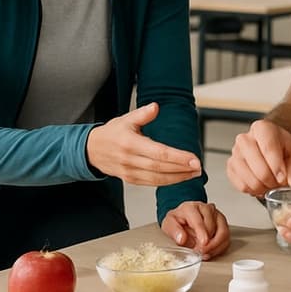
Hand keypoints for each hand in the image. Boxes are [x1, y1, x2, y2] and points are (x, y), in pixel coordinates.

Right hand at [86, 103, 201, 185]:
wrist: (91, 150)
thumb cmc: (112, 133)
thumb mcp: (125, 119)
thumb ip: (142, 114)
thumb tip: (156, 107)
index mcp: (130, 143)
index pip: (159, 153)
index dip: (178, 158)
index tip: (194, 159)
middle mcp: (130, 160)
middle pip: (160, 168)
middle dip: (182, 169)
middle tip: (199, 167)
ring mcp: (129, 172)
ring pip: (157, 179)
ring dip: (178, 178)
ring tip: (194, 174)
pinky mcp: (130, 180)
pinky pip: (151, 183)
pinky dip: (168, 182)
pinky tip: (180, 178)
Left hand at [161, 201, 230, 259]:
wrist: (184, 218)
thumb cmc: (178, 220)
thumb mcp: (169, 224)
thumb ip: (174, 231)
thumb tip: (181, 238)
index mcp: (192, 208)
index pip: (199, 220)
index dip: (202, 232)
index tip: (203, 243)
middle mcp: (207, 209)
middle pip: (213, 226)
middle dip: (208, 243)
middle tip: (201, 252)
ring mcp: (217, 216)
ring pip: (223, 232)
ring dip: (216, 246)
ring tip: (206, 253)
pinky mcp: (223, 224)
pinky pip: (226, 238)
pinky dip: (219, 247)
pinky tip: (211, 251)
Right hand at [226, 120, 290, 196]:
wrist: (273, 150)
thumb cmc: (284, 149)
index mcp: (262, 128)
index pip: (268, 147)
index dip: (276, 166)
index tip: (283, 178)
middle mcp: (245, 138)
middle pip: (257, 166)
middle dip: (271, 179)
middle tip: (279, 182)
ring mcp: (235, 153)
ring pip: (248, 178)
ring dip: (263, 187)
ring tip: (271, 183)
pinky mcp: (230, 167)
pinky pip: (241, 186)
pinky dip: (253, 190)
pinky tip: (261, 184)